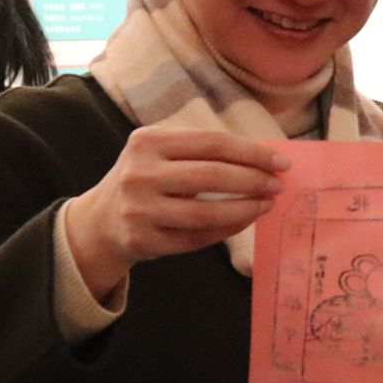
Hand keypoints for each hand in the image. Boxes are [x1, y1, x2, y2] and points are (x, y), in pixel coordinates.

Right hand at [66, 125, 287, 297]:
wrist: (101, 221)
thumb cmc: (146, 179)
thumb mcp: (161, 153)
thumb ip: (203, 151)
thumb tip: (263, 158)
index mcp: (148, 141)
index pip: (212, 143)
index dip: (252, 152)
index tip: (281, 161)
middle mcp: (140, 173)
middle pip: (212, 176)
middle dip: (254, 181)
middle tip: (278, 185)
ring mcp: (139, 210)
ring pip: (207, 212)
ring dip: (246, 209)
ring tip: (267, 204)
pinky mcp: (144, 241)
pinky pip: (197, 237)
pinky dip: (228, 229)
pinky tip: (245, 220)